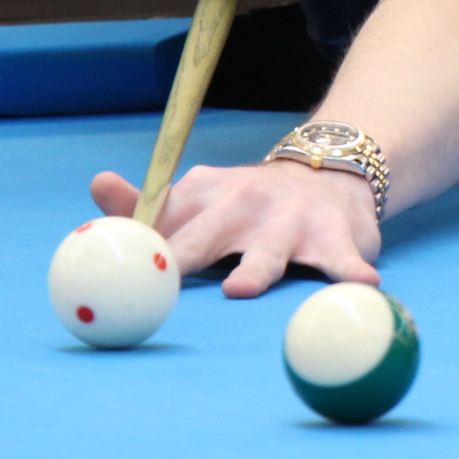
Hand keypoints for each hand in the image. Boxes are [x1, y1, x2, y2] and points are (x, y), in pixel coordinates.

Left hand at [91, 160, 378, 298]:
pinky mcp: (336, 235)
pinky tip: (361, 284)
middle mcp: (243, 204)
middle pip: (207, 234)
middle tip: (162, 278)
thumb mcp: (198, 198)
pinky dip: (350, 272)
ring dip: (255, 268)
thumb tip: (97, 185)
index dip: (141, 241)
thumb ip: (149, 205)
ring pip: (269, 250)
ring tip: (241, 289)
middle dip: (185, 255)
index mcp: (204, 196)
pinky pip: (342, 259)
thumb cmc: (246, 204)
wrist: (329, 169)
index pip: (164, 219)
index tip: (117, 260)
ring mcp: (290, 220)